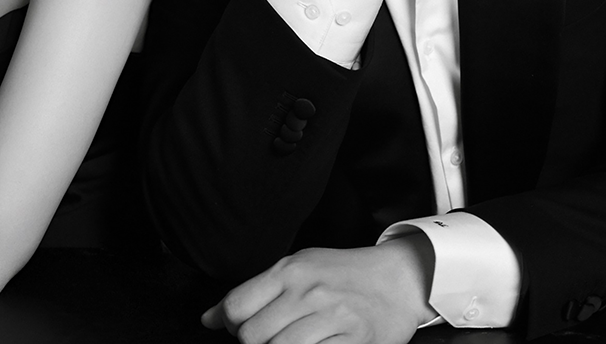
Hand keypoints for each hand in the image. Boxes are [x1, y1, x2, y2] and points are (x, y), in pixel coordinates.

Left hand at [202, 240, 433, 343]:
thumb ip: (254, 292)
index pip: (237, 305)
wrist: (397, 279)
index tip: (240, 327)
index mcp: (290, 269)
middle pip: (252, 336)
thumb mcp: (297, 269)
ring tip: (288, 342)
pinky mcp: (352, 340)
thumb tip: (208, 318)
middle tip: (268, 338)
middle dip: (252, 343)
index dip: (230, 324)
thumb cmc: (342, 274)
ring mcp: (331, 316)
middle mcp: (307, 291)